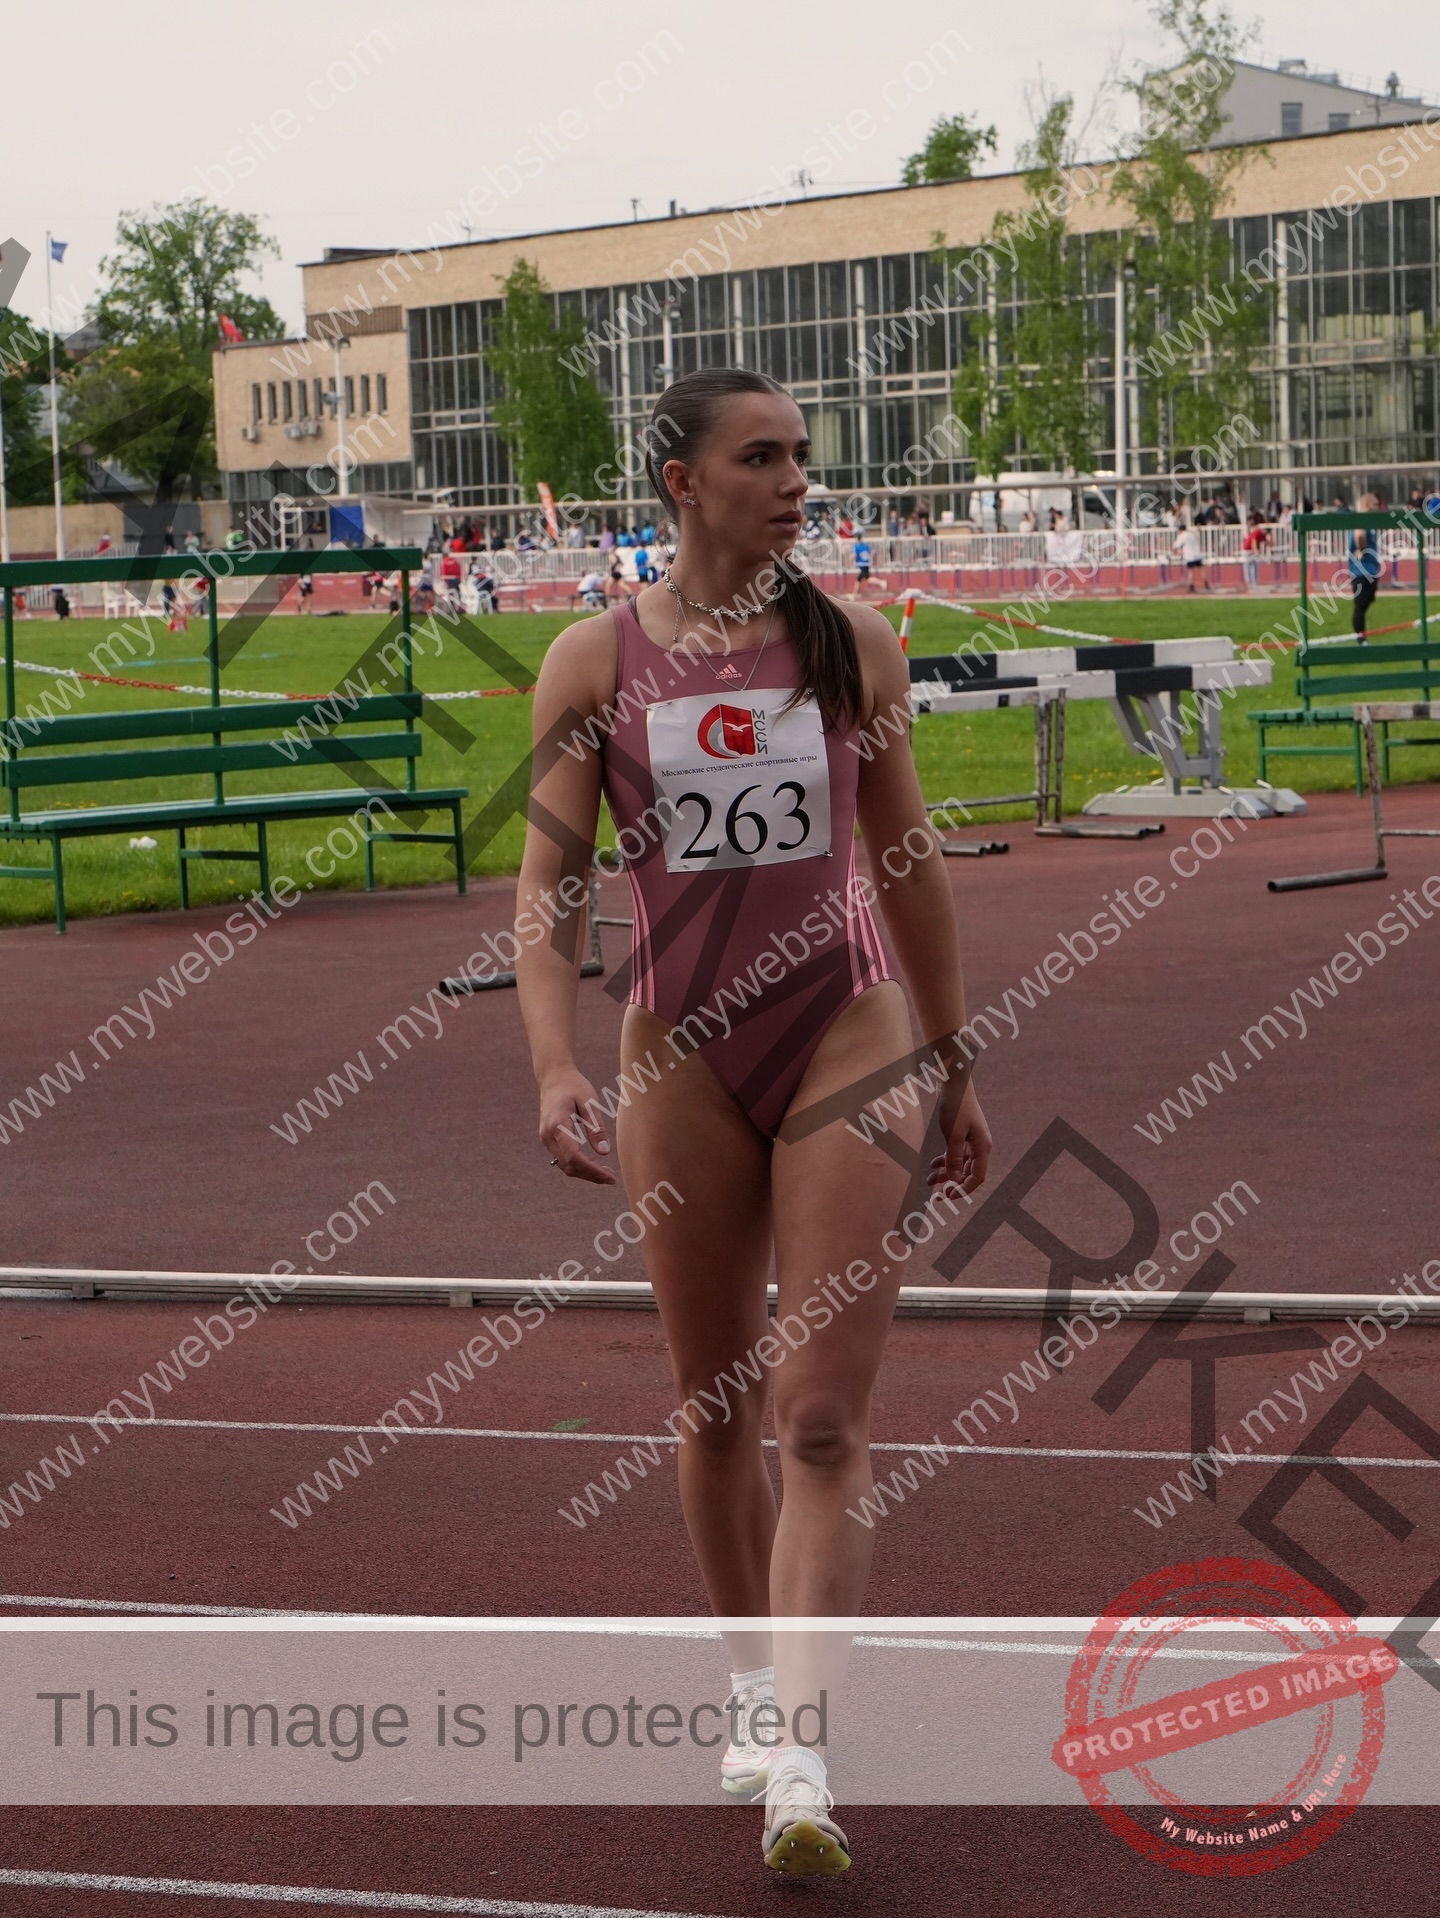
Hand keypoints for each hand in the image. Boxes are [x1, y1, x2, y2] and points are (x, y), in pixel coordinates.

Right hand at [539, 1068, 616, 1184]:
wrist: (553, 1077)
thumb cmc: (574, 1086)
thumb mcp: (589, 1102)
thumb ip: (596, 1127)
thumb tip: (604, 1152)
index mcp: (557, 1125)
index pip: (574, 1157)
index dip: (592, 1170)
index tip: (609, 1176)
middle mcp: (548, 1135)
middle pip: (569, 1166)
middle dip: (591, 1175)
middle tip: (612, 1178)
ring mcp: (546, 1139)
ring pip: (564, 1166)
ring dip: (585, 1173)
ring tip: (606, 1174)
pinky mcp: (549, 1139)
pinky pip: (563, 1159)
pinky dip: (578, 1166)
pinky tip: (593, 1166)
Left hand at [928, 1078, 990, 1197]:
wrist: (955, 1083)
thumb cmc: (956, 1106)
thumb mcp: (952, 1134)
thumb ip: (953, 1158)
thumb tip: (954, 1180)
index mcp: (982, 1148)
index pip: (977, 1178)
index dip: (964, 1190)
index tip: (947, 1196)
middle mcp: (980, 1147)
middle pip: (967, 1174)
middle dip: (952, 1185)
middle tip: (936, 1196)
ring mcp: (972, 1141)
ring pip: (959, 1165)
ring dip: (945, 1174)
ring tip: (928, 1182)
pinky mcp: (963, 1135)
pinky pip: (955, 1154)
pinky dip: (944, 1161)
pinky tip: (932, 1165)